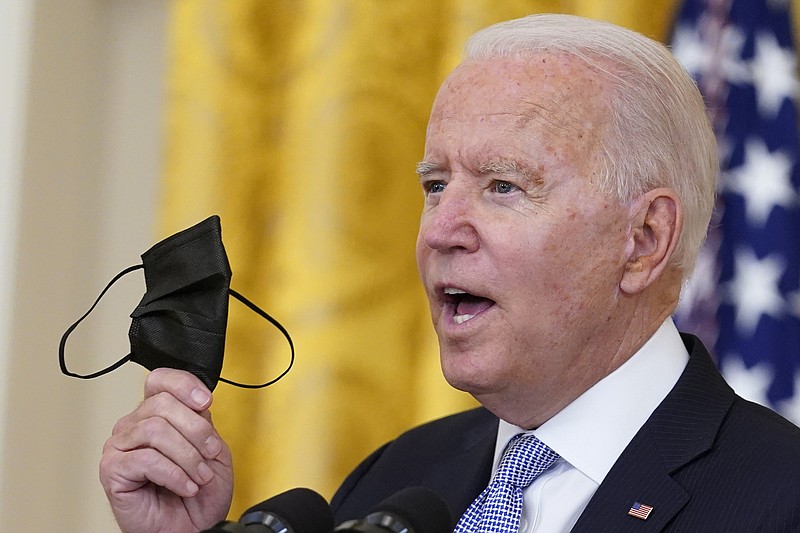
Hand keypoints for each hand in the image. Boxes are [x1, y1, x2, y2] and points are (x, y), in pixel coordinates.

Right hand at [99, 368, 233, 532]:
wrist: (192, 528)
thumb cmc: (199, 493)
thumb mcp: (212, 450)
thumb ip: (203, 422)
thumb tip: (197, 403)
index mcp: (157, 415)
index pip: (160, 381)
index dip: (183, 384)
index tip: (205, 402)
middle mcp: (135, 426)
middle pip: (162, 404)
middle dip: (196, 431)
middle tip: (210, 455)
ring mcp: (120, 447)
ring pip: (156, 430)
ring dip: (187, 456)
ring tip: (199, 477)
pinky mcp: (112, 470)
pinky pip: (146, 460)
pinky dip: (174, 474)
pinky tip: (185, 486)